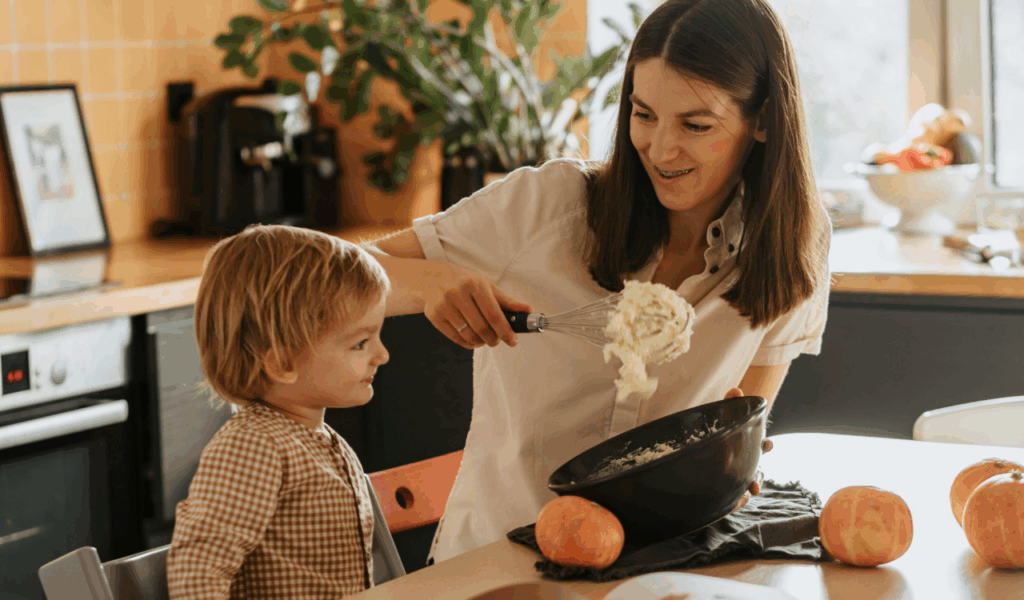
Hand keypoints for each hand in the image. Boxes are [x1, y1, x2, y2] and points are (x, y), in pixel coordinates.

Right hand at [422, 263, 532, 349]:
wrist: (432, 277)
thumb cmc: (464, 281)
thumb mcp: (485, 285)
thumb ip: (506, 300)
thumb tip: (527, 310)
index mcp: (474, 284)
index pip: (493, 314)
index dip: (505, 331)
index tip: (512, 341)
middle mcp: (458, 292)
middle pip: (481, 328)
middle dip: (493, 339)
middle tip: (496, 340)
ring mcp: (444, 304)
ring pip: (467, 335)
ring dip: (479, 343)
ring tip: (483, 339)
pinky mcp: (433, 315)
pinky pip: (454, 337)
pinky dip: (466, 343)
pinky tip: (471, 339)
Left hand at [723, 387, 773, 514]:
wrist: (690, 462)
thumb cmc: (712, 435)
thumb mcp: (718, 418)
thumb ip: (728, 404)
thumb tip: (737, 390)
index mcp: (746, 444)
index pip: (760, 444)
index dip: (766, 444)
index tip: (767, 443)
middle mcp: (745, 462)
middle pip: (758, 466)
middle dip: (762, 469)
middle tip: (758, 473)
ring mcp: (737, 477)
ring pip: (751, 483)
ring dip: (755, 485)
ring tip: (753, 489)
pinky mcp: (728, 491)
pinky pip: (738, 498)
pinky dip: (741, 499)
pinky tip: (741, 498)